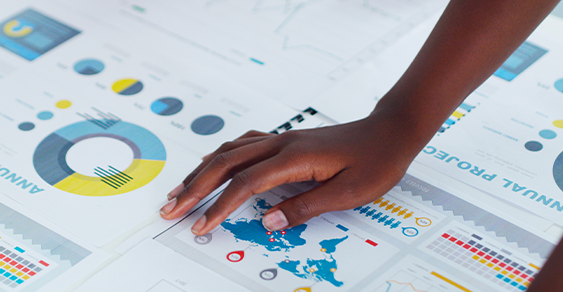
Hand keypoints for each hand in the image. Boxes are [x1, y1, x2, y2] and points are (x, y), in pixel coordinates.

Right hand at [158, 111, 426, 234]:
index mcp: (293, 158)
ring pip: (228, 152)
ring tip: (179, 191)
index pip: (244, 184)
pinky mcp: (285, 140)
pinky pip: (241, 145)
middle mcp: (280, 144)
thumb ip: (305, 207)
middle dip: (194, 188)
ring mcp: (281, 139)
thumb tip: (267, 222)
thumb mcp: (348, 192)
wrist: (391, 130)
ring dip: (200, 172)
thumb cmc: (376, 160)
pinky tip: (210, 163)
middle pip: (224, 164)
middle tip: (170, 209)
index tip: (201, 226)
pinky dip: (219, 157)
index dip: (219, 207)